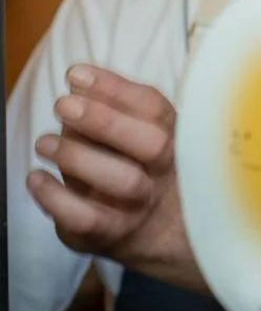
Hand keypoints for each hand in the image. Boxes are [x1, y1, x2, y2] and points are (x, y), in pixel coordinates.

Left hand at [26, 65, 201, 288]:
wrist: (155, 232)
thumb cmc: (137, 169)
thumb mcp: (132, 137)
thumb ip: (110, 111)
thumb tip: (78, 84)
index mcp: (173, 138)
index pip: (156, 109)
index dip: (117, 89)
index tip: (78, 75)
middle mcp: (164, 171)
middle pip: (154, 145)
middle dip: (108, 121)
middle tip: (64, 105)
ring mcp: (141, 205)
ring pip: (125, 182)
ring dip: (80, 157)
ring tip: (44, 143)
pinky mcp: (112, 234)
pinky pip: (89, 219)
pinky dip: (58, 197)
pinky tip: (37, 178)